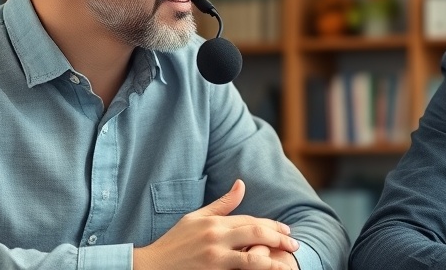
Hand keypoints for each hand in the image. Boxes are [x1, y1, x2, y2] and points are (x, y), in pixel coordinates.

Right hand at [133, 179, 299, 269]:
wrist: (151, 266)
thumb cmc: (174, 242)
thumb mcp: (196, 218)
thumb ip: (222, 204)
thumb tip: (241, 184)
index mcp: (214, 222)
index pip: (251, 221)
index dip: (272, 226)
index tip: (286, 231)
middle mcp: (216, 237)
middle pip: (256, 234)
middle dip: (279, 239)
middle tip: (294, 244)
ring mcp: (214, 258)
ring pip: (252, 258)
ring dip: (273, 261)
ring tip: (287, 264)